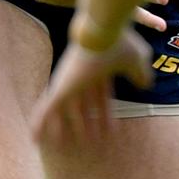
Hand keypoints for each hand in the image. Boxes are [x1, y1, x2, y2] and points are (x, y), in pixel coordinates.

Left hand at [31, 27, 153, 145]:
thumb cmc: (119, 44)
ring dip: (68, 127)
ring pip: (65, 109)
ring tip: (70, 146)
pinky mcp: (59, 87)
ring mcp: (69, 81)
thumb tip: (145, 84)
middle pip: (83, 103)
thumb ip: (141, 73)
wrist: (100, 32)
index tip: (112, 130)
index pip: (102, 95)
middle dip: (87, 121)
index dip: (106, 112)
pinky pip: (46, 111)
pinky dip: (39, 124)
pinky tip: (33, 139)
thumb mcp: (137, 61)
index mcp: (99, 69)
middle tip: (91, 141)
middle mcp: (82, 75)